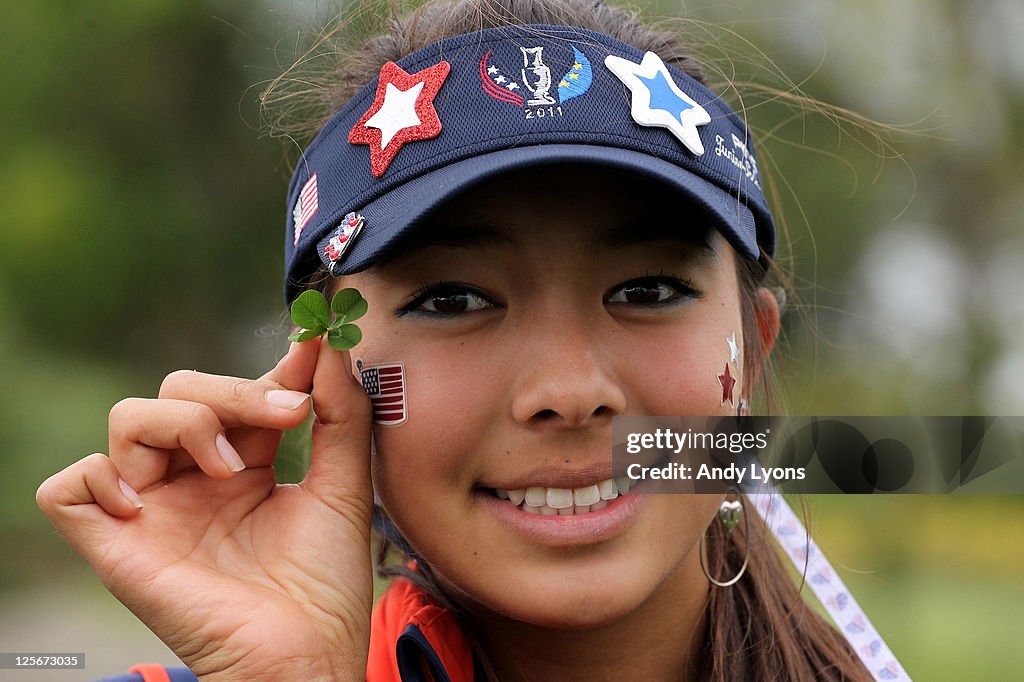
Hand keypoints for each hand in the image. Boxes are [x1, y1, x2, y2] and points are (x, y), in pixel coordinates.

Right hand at [36, 339, 373, 679]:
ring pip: (129, 419)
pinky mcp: (115, 544)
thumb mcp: (344, 484)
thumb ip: (339, 413)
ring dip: (185, 422)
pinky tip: (150, 502)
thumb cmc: (325, 581)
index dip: (270, 371)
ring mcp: (153, 509)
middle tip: (288, 414)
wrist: (306, 653)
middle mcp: (193, 480)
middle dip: (235, 389)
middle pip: (180, 390)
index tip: (312, 351)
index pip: (238, 392)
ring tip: (232, 470)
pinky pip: (69, 487)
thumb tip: (325, 345)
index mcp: (244, 465)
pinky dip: (99, 478)